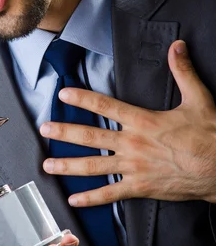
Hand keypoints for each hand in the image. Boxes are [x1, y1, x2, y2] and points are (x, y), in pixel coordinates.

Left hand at [40, 40, 215, 204]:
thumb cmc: (210, 136)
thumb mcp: (198, 99)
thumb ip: (183, 71)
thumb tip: (177, 46)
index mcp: (142, 121)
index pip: (105, 105)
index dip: (82, 98)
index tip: (63, 95)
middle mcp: (132, 144)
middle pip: (91, 136)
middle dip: (64, 132)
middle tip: (45, 129)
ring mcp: (134, 168)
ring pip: (94, 166)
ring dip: (69, 165)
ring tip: (48, 165)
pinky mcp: (140, 188)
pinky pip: (111, 194)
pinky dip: (91, 197)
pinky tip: (75, 199)